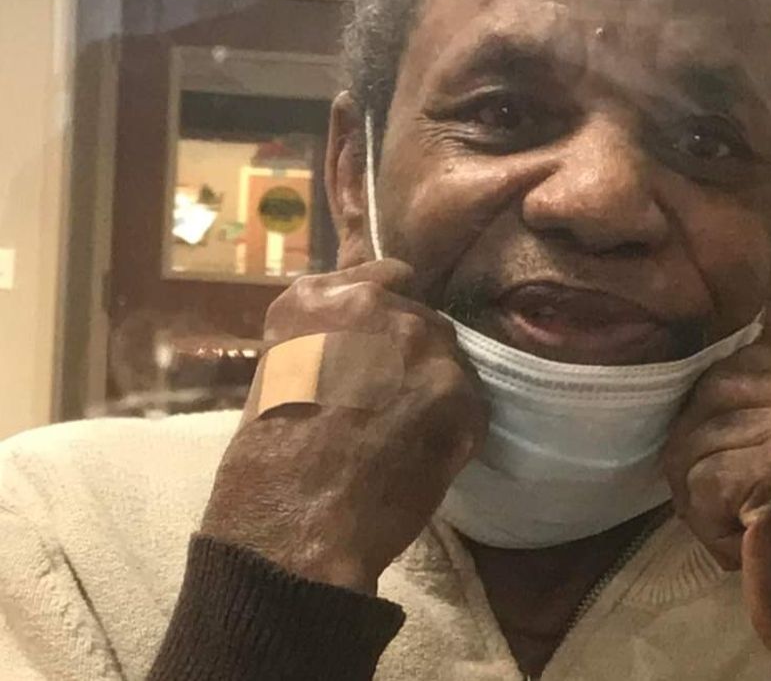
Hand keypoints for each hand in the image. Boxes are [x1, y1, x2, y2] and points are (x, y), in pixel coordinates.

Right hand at [200, 259, 488, 594]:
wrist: (294, 527)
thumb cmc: (268, 466)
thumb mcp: (280, 375)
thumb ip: (329, 340)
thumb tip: (366, 343)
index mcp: (317, 298)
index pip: (386, 276)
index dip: (387, 317)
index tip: (381, 347)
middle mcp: (374, 305)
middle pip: (422, 318)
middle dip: (411, 357)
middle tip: (386, 406)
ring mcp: (421, 343)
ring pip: (448, 360)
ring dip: (434, 391)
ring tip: (401, 437)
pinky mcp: (458, 390)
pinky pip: (469, 404)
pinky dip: (454, 430)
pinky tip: (419, 459)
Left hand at [660, 344, 770, 677]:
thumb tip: (702, 383)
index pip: (748, 359)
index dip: (716, 409)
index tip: (730, 461)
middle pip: (715, 388)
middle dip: (698, 447)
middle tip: (723, 502)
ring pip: (698, 435)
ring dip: (699, 491)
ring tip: (743, 530)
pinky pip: (699, 479)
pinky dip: (705, 523)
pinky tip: (744, 547)